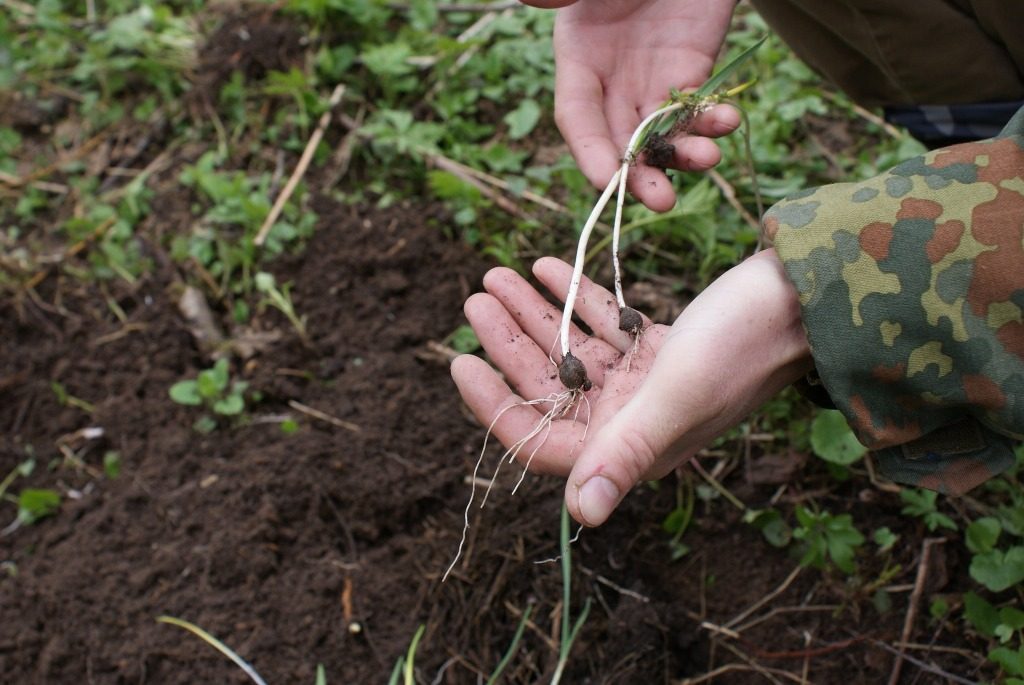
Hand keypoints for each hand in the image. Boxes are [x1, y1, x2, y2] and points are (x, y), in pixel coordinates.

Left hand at [451, 250, 811, 525]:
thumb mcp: (677, 393)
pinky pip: (603, 328)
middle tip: (475, 295)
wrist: (807, 297)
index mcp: (633, 446)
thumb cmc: (744, 342)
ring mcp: (646, 385)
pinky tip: (548, 266)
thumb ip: (625, 452)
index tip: (459, 359)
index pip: (542, 441)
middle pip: (550, 388)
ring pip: (572, 352)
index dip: (495, 407)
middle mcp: (634, 422)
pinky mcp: (660, 351)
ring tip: (497, 273)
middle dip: (508, 342)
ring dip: (535, 314)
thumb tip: (582, 516)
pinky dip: (576, 300)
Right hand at [520, 0, 740, 210]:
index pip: (577, 115)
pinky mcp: (694, 68)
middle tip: (660, 199)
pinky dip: (713, 120)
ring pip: (664, 132)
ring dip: (684, 155)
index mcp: (578, 54)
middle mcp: (613, 77)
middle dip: (639, 174)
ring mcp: (654, 76)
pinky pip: (700, 107)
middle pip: (620, 138)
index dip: (590, 151)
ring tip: (708, 158)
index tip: (607, 181)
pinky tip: (728, 120)